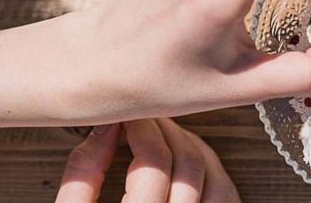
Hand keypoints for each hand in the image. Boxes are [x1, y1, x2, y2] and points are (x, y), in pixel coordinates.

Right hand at [56, 120, 239, 202]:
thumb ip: (84, 172)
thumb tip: (108, 125)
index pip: (153, 163)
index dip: (141, 128)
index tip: (128, 116)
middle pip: (189, 166)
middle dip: (167, 131)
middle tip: (146, 118)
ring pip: (217, 181)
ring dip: (192, 147)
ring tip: (166, 136)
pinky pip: (226, 200)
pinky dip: (211, 172)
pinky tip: (188, 161)